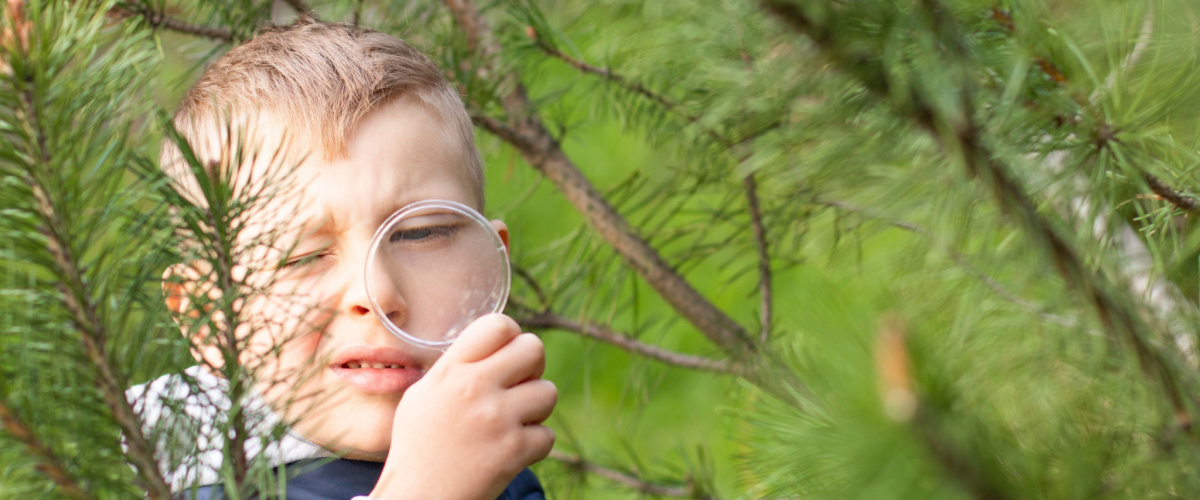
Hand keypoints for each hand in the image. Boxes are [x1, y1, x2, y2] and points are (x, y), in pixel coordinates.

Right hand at [370, 313, 556, 499]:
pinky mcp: (515, 450)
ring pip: (548, 393)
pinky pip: (547, 435)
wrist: (418, 498)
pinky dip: (533, 445)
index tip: (508, 354)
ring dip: (536, 409)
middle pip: (534, 349)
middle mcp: (475, 388)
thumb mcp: (424, 395)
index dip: (512, 336)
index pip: (499, 324)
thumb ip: (457, 368)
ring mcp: (497, 418)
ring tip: (512, 422)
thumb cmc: (419, 447)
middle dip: (532, 367)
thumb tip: (493, 349)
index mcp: (452, 370)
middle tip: (518, 386)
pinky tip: (511, 450)